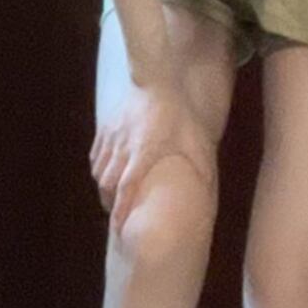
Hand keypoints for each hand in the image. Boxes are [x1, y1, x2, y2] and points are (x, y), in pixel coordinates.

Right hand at [90, 78, 216, 236]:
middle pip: (107, 185)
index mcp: (143, 152)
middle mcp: (122, 147)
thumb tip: (210, 192)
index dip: (121, 210)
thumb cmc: (179, 112)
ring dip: (104, 188)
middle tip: (118, 216)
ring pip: (99, 172)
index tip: (119, 227)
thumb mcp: (196, 139)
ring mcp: (110, 137)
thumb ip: (202, 166)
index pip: (126, 188)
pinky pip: (96, 157)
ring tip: (113, 200)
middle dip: (110, 203)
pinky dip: (100, 170)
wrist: (157, 79)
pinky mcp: (105, 129)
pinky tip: (109, 176)